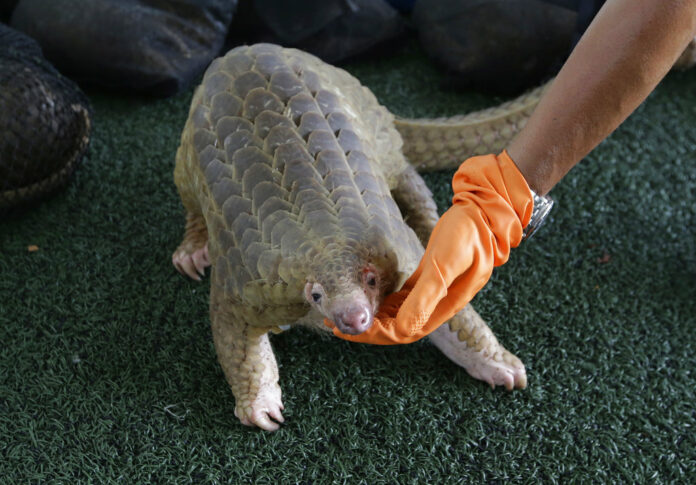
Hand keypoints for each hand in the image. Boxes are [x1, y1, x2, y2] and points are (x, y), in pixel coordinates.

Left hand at [326, 151, 533, 343]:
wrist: (485, 213)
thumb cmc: (468, 234)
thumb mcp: (444, 263)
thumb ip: (426, 297)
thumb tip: (403, 330)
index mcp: (443, 306)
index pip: (403, 332)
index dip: (375, 334)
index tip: (349, 329)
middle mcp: (437, 305)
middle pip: (397, 329)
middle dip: (367, 330)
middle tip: (334, 325)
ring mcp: (434, 294)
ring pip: (398, 316)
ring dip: (373, 318)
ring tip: (344, 316)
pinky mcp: (429, 279)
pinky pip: (403, 301)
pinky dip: (385, 305)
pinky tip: (369, 302)